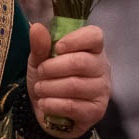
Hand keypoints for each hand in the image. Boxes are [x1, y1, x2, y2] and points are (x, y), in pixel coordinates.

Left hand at [27, 22, 110, 137]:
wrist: (47, 110)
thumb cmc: (49, 79)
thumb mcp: (40, 60)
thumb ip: (40, 45)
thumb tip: (36, 27)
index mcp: (92, 49)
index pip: (94, 36)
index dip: (74, 40)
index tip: (57, 48)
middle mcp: (102, 68)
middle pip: (80, 62)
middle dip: (51, 68)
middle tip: (40, 73)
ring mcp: (102, 90)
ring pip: (74, 85)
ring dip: (48, 87)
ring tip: (40, 89)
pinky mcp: (96, 111)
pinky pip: (72, 106)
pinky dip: (51, 104)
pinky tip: (44, 103)